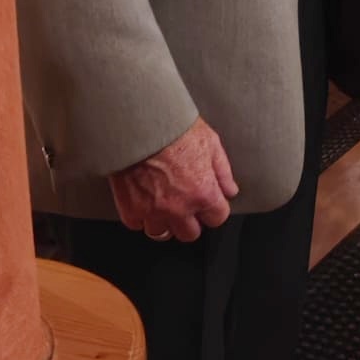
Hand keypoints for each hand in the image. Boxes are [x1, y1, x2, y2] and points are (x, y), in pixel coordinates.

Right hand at [109, 117, 238, 241]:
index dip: (214, 209)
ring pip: (162, 233)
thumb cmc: (174, 130)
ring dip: (165, 222)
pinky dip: (141, 217)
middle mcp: (179, 208)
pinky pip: (137, 225)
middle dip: (191, 221)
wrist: (139, 125)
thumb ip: (223, 172)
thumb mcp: (211, 144)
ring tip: (164, 206)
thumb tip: (230, 190)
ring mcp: (153, 212)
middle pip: (190, 233)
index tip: (209, 203)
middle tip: (186, 205)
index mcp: (203, 194)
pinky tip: (145, 202)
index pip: (217, 218)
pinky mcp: (130, 209)